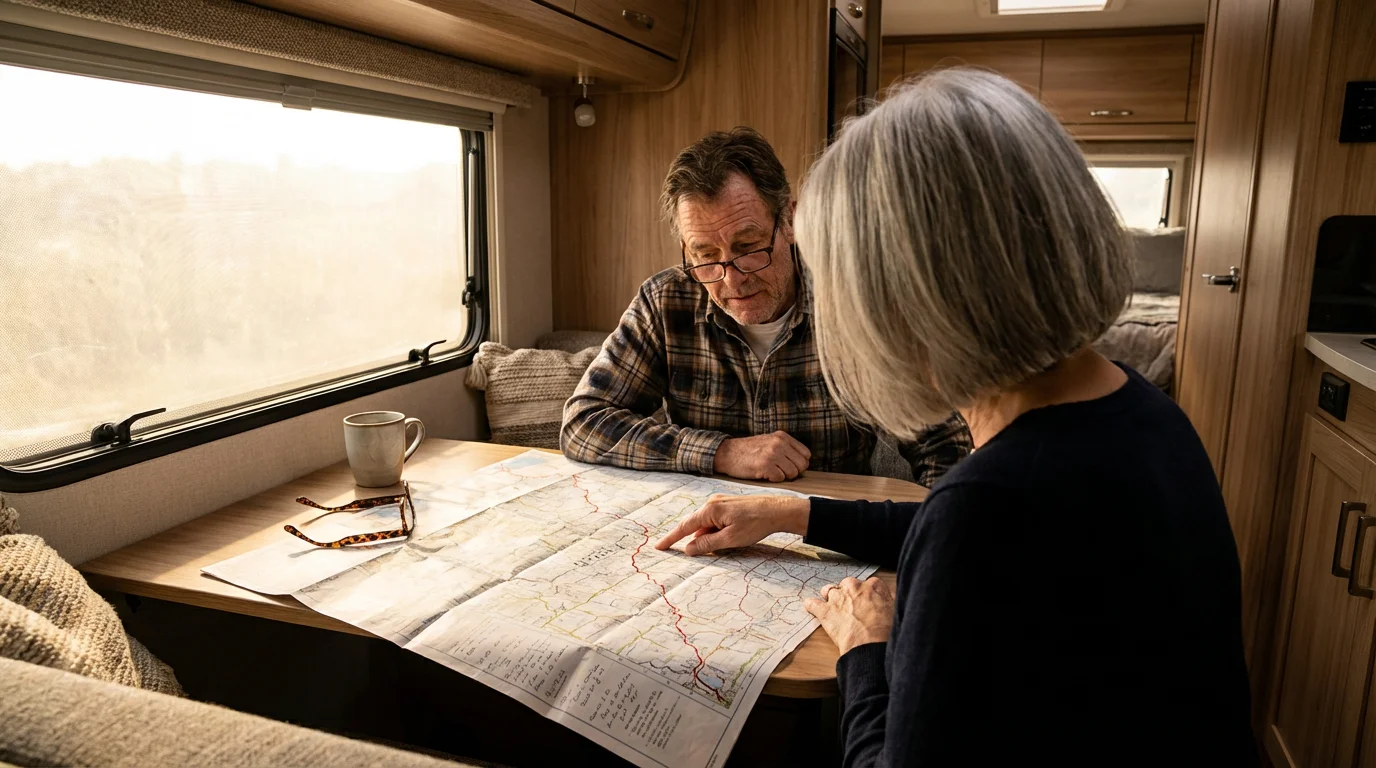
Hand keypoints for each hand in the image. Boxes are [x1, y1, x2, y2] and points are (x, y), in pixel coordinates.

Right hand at [655, 494, 808, 555]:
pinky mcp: (728, 505)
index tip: (659, 546)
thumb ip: (707, 545)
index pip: (684, 527)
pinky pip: (714, 521)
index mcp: (710, 510)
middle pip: (694, 525)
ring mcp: (720, 502)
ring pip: (706, 524)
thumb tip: (688, 549)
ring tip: (725, 544)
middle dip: (692, 540)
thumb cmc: (756, 524)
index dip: (671, 538)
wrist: (778, 510)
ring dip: (707, 537)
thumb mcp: (730, 539)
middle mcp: (712, 503)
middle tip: (690, 553)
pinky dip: (714, 532)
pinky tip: (725, 538)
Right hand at [713, 432, 810, 481]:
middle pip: (802, 465)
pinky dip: (773, 479)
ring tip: (771, 472)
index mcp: (782, 436)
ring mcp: (772, 454)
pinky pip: (780, 478)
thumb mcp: (769, 442)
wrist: (727, 453)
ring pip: (792, 473)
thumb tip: (803, 464)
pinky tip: (764, 474)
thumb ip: (786, 448)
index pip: (806, 454)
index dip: (799, 464)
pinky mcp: (765, 466)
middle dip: (793, 472)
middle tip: (780, 472)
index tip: (789, 466)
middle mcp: (779, 443)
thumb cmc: (748, 451)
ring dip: (783, 476)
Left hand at [805, 576, 894, 655]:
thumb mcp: (896, 612)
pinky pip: (812, 604)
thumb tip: (891, 599)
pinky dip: (812, 606)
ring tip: (834, 609)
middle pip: (848, 584)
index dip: (867, 594)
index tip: (867, 602)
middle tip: (853, 608)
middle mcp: (854, 588)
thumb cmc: (886, 632)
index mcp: (874, 586)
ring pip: (829, 590)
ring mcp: (838, 598)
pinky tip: (812, 608)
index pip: (869, 584)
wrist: (871, 645)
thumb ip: (890, 601)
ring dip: (830, 598)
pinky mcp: (825, 611)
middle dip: (849, 594)